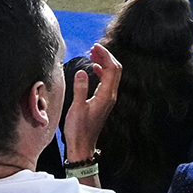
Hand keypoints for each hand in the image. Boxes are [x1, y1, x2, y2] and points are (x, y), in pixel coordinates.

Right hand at [62, 44, 122, 161]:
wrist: (82, 146)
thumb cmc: (78, 129)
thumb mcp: (77, 108)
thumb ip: (80, 88)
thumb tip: (83, 71)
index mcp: (106, 96)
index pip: (112, 69)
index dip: (105, 55)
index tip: (95, 47)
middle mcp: (110, 96)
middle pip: (115, 70)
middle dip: (106, 56)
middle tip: (93, 48)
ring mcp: (108, 99)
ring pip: (112, 75)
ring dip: (104, 63)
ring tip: (92, 54)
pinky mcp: (103, 102)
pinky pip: (107, 82)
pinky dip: (102, 71)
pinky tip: (93, 68)